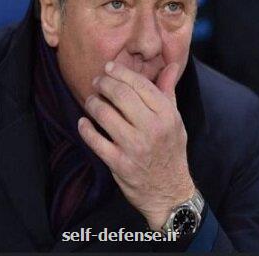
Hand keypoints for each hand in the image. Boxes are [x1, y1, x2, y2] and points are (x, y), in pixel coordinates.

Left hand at [78, 61, 194, 230]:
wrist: (168, 191)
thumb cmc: (171, 151)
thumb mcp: (175, 121)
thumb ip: (168, 92)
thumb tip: (169, 66)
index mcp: (167, 115)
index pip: (141, 85)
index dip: (121, 73)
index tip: (109, 68)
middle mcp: (152, 129)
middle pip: (121, 95)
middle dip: (104, 84)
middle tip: (97, 81)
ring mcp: (134, 147)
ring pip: (105, 114)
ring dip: (93, 103)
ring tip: (91, 100)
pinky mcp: (119, 163)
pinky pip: (95, 140)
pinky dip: (85, 128)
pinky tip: (83, 122)